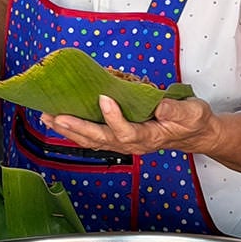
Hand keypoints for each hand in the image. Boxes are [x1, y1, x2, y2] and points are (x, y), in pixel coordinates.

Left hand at [43, 94, 220, 155]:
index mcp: (151, 137)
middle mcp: (133, 143)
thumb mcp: (192, 113)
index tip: (104, 98)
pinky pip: (92, 137)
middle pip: (101, 140)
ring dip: (69, 130)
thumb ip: (178, 111)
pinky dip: (74, 129)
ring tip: (48, 117)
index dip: (114, 118)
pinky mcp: (118, 137)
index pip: (128, 132)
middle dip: (78, 128)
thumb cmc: (192, 121)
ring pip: (92, 141)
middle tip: (57, 116)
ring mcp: (123, 142)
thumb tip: (162, 107)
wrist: (192, 133)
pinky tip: (58, 121)